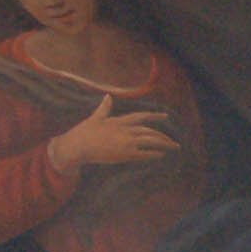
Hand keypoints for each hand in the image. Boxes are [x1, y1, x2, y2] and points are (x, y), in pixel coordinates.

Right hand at [47, 95, 176, 170]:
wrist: (77, 146)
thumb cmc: (84, 132)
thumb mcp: (95, 117)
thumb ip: (104, 108)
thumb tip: (107, 96)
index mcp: (119, 121)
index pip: (141, 116)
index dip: (155, 115)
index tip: (166, 116)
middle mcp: (126, 130)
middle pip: (150, 131)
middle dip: (163, 136)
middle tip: (173, 142)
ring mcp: (127, 142)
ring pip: (151, 141)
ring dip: (164, 144)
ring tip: (173, 147)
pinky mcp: (125, 154)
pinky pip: (145, 154)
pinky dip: (154, 154)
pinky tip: (161, 155)